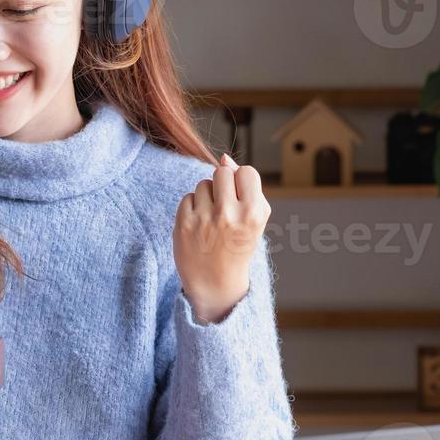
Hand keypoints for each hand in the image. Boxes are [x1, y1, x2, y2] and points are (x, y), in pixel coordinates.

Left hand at [173, 153, 270, 324]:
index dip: (242, 181)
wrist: (216, 282)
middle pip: (222, 172)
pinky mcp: (184, 224)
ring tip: (212, 218)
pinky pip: (188, 197)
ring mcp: (205, 219)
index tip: (241, 197)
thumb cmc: (239, 245)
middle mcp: (229, 215)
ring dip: (207, 196)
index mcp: (253, 213)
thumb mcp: (254, 219)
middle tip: (225, 206)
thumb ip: (246, 186)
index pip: (246, 172)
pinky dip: (193, 207)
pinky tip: (199, 224)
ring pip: (203, 183)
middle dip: (223, 184)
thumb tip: (224, 158)